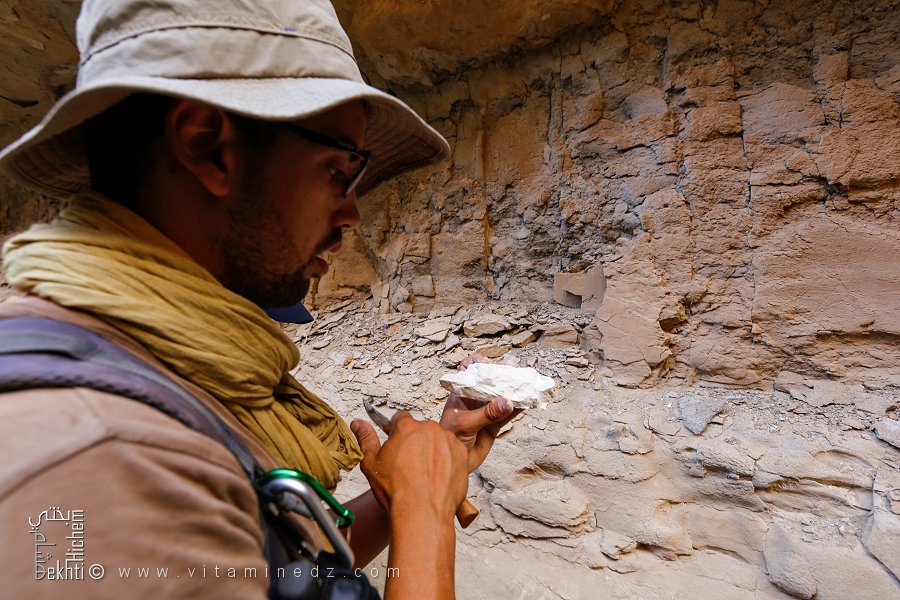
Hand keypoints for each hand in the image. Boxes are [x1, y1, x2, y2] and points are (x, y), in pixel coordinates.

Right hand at [350, 411, 468, 518]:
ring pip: (438, 440)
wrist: (423, 514)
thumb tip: (358, 424)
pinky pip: (453, 452)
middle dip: (416, 442)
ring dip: (433, 451)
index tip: (397, 444)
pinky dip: (447, 461)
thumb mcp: (371, 463)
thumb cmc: (397, 492)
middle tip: (409, 464)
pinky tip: (437, 477)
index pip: (400, 418)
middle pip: (421, 429)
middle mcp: (430, 429)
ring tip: (424, 473)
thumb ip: (365, 438)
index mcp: (407, 427)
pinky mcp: (462, 454)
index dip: (397, 432)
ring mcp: (449, 441)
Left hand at [439, 353, 520, 471]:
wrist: (453, 462)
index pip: (467, 373)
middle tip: (513, 367)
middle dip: (501, 374)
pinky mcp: (494, 425)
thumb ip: (487, 414)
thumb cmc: (449, 439)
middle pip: (489, 383)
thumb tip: (508, 402)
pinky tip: (527, 402)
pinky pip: (508, 414)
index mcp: (461, 394)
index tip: (487, 360)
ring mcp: (485, 412)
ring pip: (501, 397)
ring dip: (513, 390)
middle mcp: (473, 400)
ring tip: (525, 382)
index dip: (476, 364)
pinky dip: (518, 408)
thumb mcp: (465, 423)